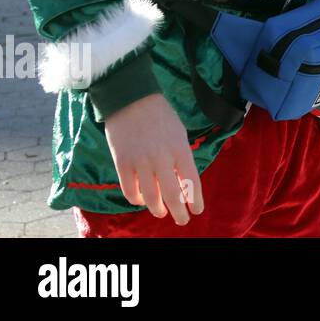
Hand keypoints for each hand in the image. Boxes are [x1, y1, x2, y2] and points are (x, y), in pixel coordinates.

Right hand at [104, 93, 203, 224]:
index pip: (191, 181)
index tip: (197, 210)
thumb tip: (181, 181)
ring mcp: (141, 162)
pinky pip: (130, 190)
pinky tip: (141, 200)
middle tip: (182, 220)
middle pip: (172, 195)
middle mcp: (162, 158)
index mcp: (180, 149)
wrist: (132, 100)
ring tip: (161, 212)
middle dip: (178, 212)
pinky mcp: (122, 163)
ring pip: (150, 197)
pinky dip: (137, 199)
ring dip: (157, 209)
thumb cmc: (160, 116)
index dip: (195, 199)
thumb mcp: (178, 134)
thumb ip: (180, 157)